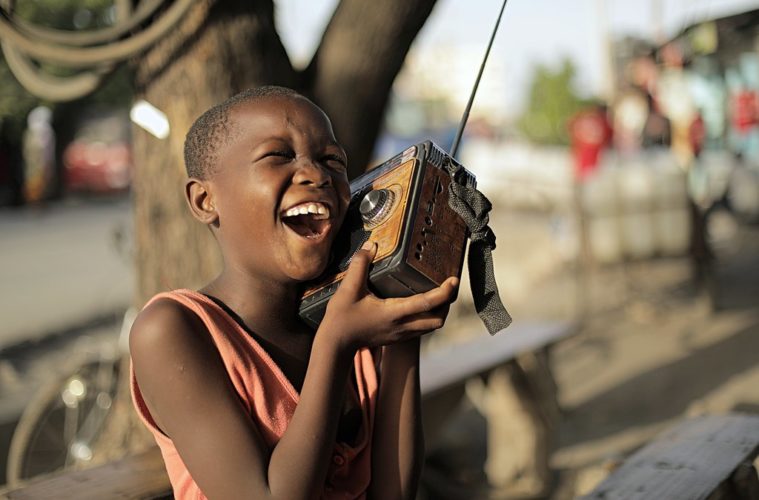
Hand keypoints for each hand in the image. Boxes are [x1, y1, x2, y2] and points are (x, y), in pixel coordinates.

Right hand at [318, 241, 458, 351]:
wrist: (335, 345)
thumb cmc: (341, 318)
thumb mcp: (348, 289)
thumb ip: (360, 265)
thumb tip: (371, 245)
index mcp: (394, 313)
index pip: (428, 303)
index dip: (445, 292)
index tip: (454, 279)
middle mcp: (402, 326)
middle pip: (438, 320)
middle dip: (447, 304)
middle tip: (449, 286)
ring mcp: (400, 335)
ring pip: (431, 327)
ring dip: (440, 312)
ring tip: (440, 294)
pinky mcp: (396, 338)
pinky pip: (421, 329)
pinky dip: (428, 317)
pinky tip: (422, 305)